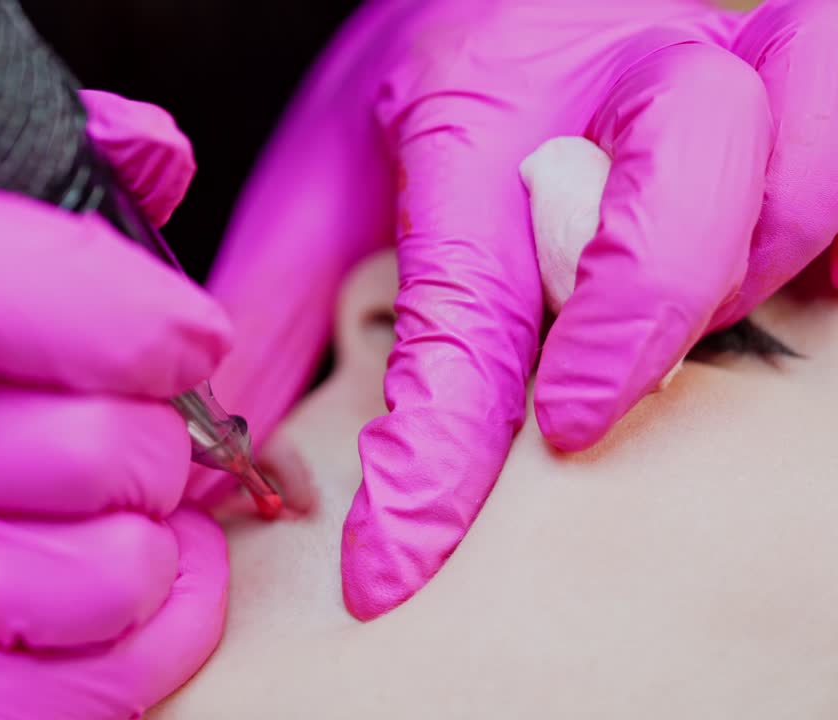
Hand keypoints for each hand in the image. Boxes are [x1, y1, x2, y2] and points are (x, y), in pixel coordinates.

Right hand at [0, 91, 232, 718]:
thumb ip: (43, 221)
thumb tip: (157, 151)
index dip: (119, 305)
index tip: (193, 337)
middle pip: (88, 442)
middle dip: (159, 446)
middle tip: (128, 447)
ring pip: (114, 571)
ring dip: (154, 549)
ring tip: (99, 528)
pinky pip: (111, 677)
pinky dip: (153, 636)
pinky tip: (101, 610)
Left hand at [200, 0, 836, 618]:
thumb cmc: (414, 85)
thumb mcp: (320, 174)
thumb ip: (278, 302)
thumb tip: (242, 457)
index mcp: (472, 103)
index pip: (462, 298)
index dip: (434, 457)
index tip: (391, 573)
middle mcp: (613, 69)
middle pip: (685, 168)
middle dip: (638, 315)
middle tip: (572, 422)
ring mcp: (718, 59)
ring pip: (804, 144)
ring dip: (756, 258)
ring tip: (679, 319)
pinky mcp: (785, 74)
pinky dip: (829, 217)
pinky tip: (772, 272)